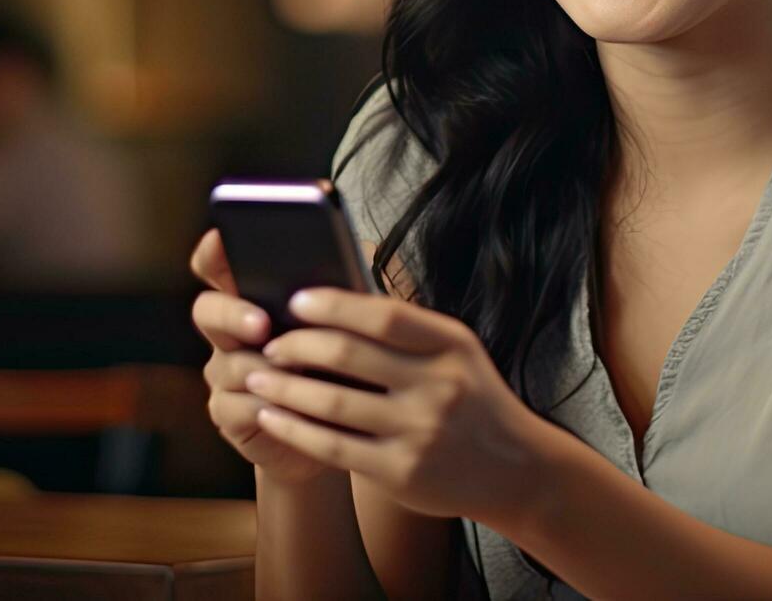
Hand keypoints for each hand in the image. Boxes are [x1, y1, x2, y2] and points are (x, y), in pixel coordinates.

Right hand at [188, 229, 331, 483]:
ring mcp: (224, 372)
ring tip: (303, 374)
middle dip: (232, 314)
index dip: (214, 251)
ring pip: (228, 364)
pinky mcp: (228, 414)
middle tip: (262, 324)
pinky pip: (235, 406)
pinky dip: (269, 406)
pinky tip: (297, 408)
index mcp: (253, 299)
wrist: (343, 428)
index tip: (221, 238)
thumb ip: (340, 291)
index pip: (218, 266)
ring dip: (267, 369)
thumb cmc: (345, 365)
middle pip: (207, 310)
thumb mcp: (347, 323)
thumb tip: (360, 249)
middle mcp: (229, 332)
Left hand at [247, 288, 565, 525]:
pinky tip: (271, 416)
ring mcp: (420, 431)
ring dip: (283, 387)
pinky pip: (332, 446)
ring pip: (332, 402)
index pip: (382, 315)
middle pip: (348, 354)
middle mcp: (439, 385)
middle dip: (296, 345)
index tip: (295, 301)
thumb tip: (334, 301)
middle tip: (268, 344)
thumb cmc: (473, 401)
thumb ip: (408, 329)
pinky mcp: (401, 472)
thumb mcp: (457, 353)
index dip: (332, 304)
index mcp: (451, 344)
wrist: (516, 470)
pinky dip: (294, 428)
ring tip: (256, 377)